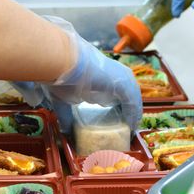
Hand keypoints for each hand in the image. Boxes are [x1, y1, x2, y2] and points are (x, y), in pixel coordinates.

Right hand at [11, 17, 141, 132]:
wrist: (62, 61)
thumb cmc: (60, 76)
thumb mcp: (63, 99)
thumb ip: (66, 115)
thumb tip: (65, 132)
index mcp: (101, 74)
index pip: (114, 90)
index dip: (115, 104)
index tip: (115, 118)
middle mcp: (113, 73)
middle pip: (127, 94)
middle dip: (127, 110)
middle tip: (125, 126)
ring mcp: (120, 76)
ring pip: (132, 98)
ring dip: (132, 114)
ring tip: (131, 128)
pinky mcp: (123, 82)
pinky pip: (133, 102)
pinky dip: (133, 115)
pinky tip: (132, 126)